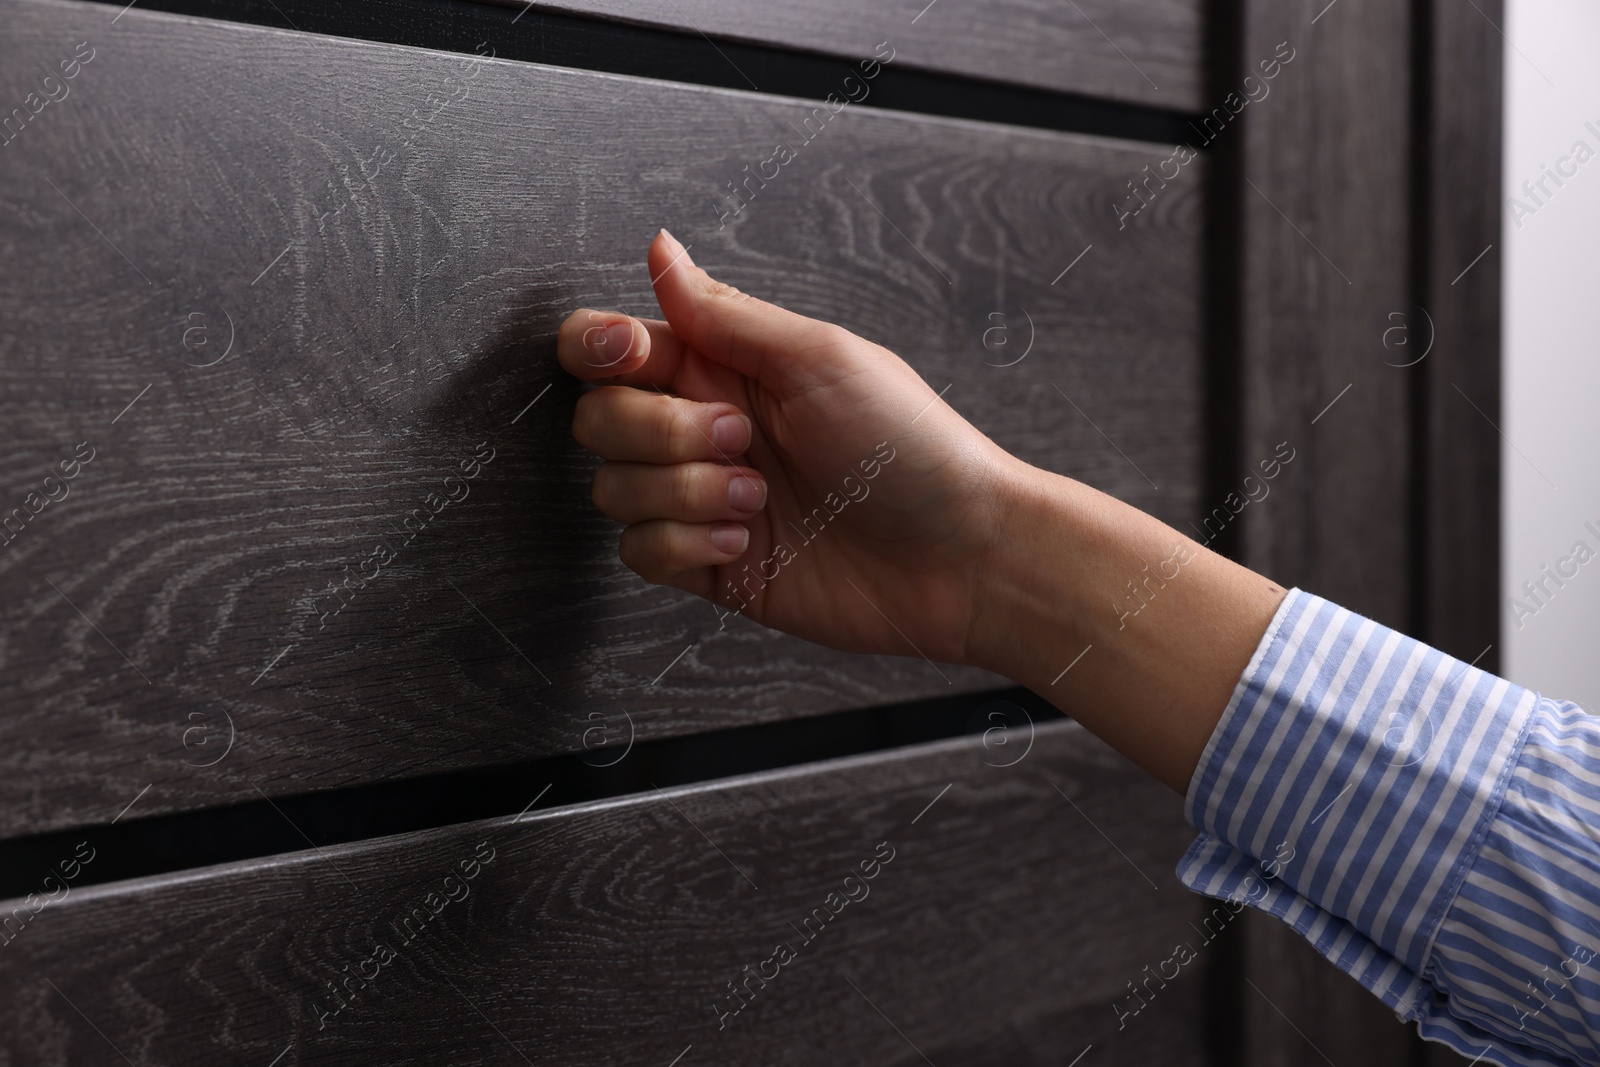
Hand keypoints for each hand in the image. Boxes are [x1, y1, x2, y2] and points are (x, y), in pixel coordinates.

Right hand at [558, 229, 1024, 665]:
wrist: (957, 557)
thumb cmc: (911, 447)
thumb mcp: (820, 358)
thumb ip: (725, 313)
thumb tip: (661, 249)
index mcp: (726, 366)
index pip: (612, 345)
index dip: (600, 346)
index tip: (635, 354)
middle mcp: (704, 428)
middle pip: (599, 417)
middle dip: (658, 431)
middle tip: (740, 440)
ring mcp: (703, 498)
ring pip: (613, 488)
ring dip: (682, 493)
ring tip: (759, 498)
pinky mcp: (708, 564)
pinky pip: (638, 552)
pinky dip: (685, 545)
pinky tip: (746, 540)